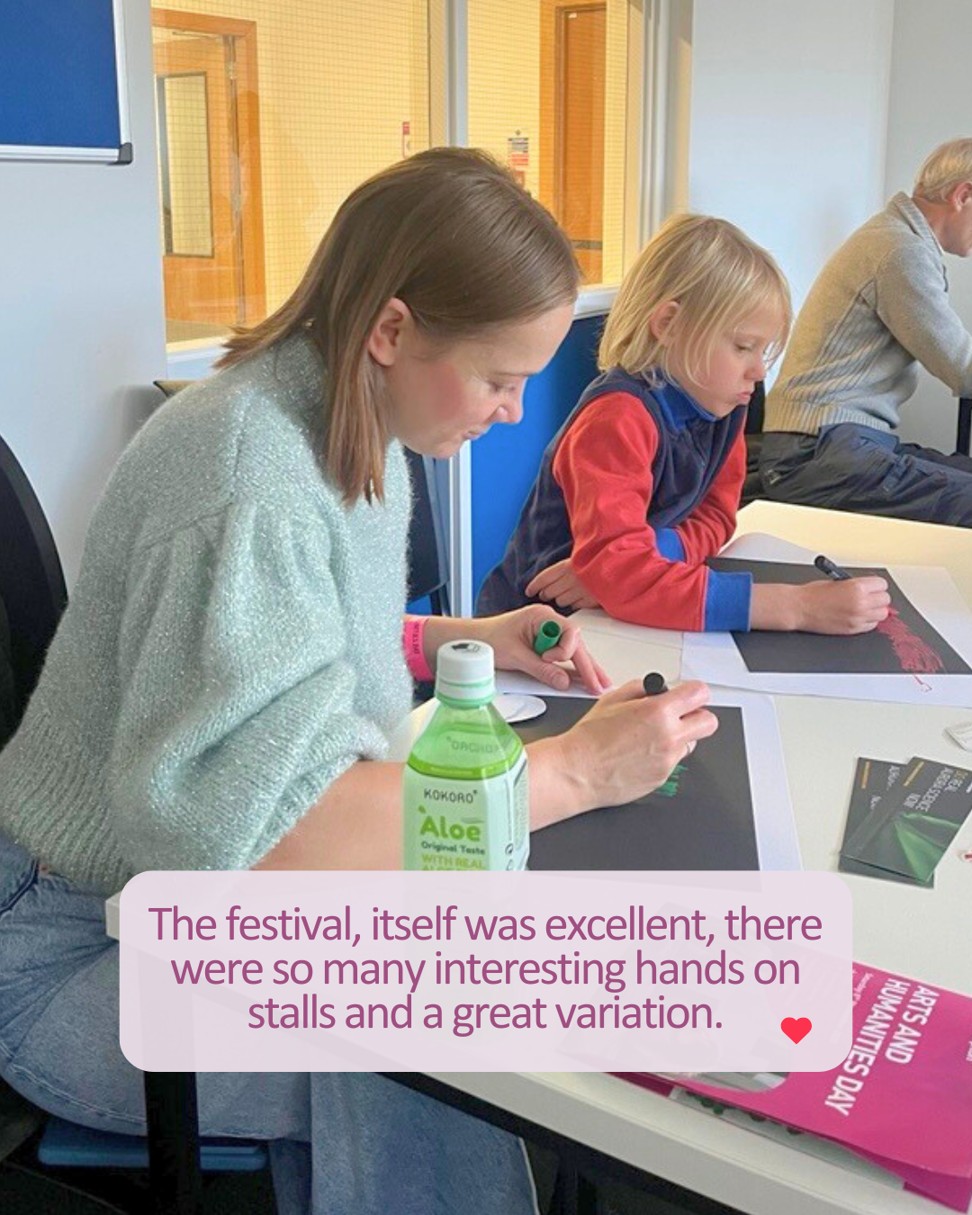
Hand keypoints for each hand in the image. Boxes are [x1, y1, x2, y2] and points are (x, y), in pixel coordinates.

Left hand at [475, 605, 610, 694]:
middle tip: (598, 685)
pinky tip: (582, 680)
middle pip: (575, 644)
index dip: (565, 650)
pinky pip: (561, 658)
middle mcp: (548, 623)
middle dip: (588, 665)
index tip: (551, 661)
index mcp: (542, 616)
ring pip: (572, 652)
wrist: (470, 640)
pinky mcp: (543, 646)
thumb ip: (541, 669)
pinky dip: (571, 669)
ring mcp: (546, 634)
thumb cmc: (487, 639)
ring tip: (598, 684)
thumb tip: (563, 682)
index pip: (569, 632)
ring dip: (583, 668)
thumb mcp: (515, 656)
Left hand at [525, 559, 600, 610]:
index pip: (545, 578)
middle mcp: (573, 579)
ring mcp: (582, 591)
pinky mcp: (592, 600)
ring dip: (561, 599)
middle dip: (547, 593)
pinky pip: (576, 605)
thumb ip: (570, 565)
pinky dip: (574, 604)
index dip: (535, 585)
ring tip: (562, 597)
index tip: (529, 590)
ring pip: (562, 601)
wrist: (625, 565)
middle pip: (551, 591)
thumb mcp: (584, 555)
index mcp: (569, 565)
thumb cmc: (605, 557)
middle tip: (545, 594)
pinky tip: (575, 600)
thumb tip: (556, 575)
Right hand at [532, 680, 717, 821]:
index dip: (694, 692)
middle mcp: (669, 736)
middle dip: (697, 716)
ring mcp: (668, 760)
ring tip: (652, 738)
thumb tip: (652, 690)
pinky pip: (673, 762)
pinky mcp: (662, 778)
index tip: (689, 695)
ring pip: (691, 744)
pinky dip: (662, 756)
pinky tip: (640, 755)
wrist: (577, 771)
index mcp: (658, 712)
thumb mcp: (611, 699)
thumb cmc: (588, 739)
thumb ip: (639, 689)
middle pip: (709, 722)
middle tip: (681, 716)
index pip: (699, 694)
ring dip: (679, 738)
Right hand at [750, 577, 890, 633]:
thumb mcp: (837, 581)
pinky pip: (872, 625)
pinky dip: (868, 621)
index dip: (876, 585)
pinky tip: (858, 616)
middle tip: (870, 597)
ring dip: (875, 610)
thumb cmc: (812, 594)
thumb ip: (857, 585)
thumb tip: (870, 588)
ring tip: (865, 607)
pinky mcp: (852, 629)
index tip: (873, 587)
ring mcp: (857, 618)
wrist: (799, 608)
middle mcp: (860, 603)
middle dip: (877, 598)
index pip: (882, 585)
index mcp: (857, 587)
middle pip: (885, 600)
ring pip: (882, 614)